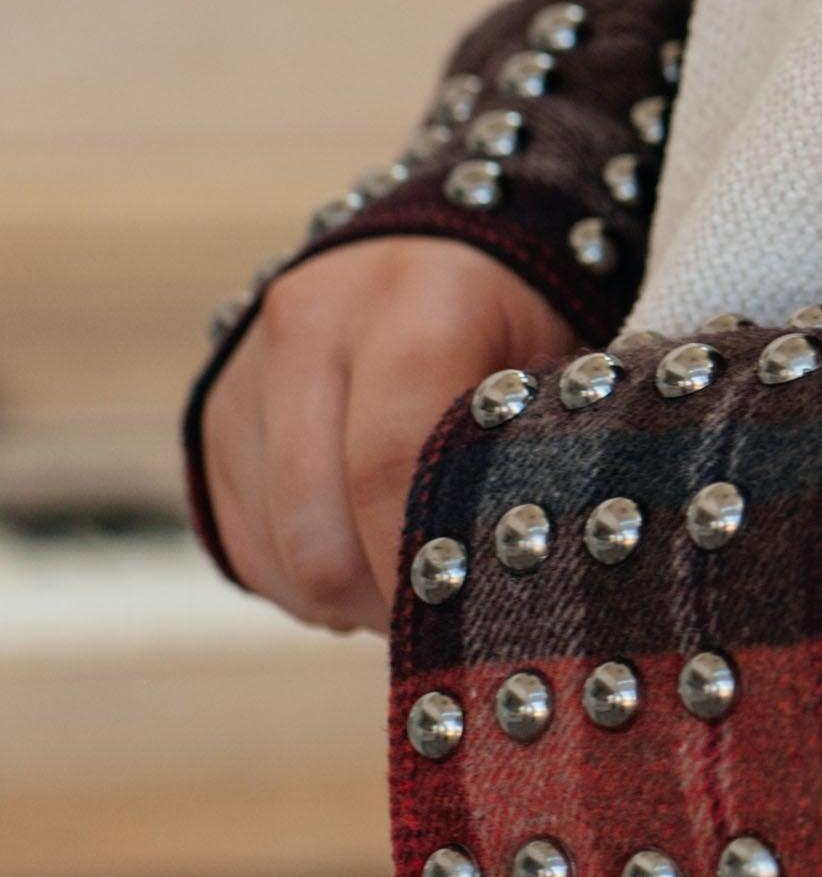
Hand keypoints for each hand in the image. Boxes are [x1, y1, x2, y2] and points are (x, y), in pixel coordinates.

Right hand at [201, 237, 571, 630]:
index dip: (419, 560)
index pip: (391, 460)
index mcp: (412, 298)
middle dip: (386, 601)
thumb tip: (542, 569)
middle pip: (319, 533)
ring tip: (414, 573)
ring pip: (280, 556)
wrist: (421, 253)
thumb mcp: (556, 363)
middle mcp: (309, 326)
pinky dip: (309, 582)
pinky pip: (246, 550)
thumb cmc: (515, 325)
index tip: (466, 623)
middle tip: (450, 615)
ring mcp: (244, 372)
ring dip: (349, 598)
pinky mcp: (209, 418)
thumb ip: (548, 453)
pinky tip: (366, 550)